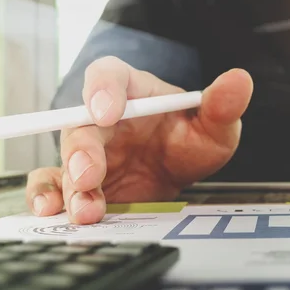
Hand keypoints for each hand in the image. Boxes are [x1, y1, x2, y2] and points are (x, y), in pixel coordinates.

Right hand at [26, 56, 252, 224]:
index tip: (107, 111)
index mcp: (133, 92)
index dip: (102, 89)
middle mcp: (103, 119)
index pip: (109, 76)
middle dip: (81, 151)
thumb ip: (222, 106)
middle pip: (80, 125)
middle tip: (90, 175)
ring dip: (69, 186)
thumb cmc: (190, 141)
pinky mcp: (79, 181)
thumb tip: (240, 80)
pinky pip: (53, 185)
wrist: (178, 175)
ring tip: (85, 210)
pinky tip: (57, 213)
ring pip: (65, 160)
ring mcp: (88, 151)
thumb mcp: (215, 127)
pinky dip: (49, 198)